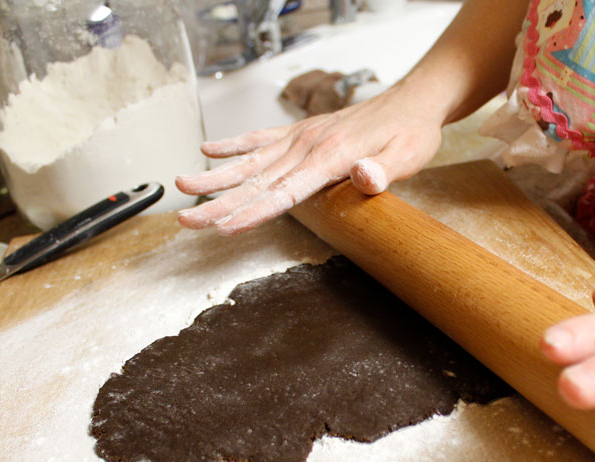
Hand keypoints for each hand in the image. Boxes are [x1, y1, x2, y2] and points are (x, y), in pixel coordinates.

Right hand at [174, 84, 444, 234]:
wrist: (412, 101)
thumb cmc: (411, 132)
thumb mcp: (408, 155)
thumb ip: (384, 169)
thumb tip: (365, 177)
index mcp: (329, 156)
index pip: (284, 192)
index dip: (253, 212)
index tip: (224, 227)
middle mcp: (308, 145)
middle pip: (256, 181)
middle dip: (219, 203)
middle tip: (187, 219)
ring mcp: (301, 137)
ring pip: (250, 161)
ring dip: (216, 176)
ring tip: (182, 187)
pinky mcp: (302, 132)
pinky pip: (261, 138)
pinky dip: (234, 145)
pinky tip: (208, 151)